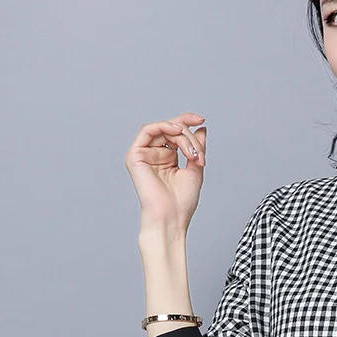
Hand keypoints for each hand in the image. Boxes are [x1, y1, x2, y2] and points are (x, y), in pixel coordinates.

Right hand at [124, 111, 206, 230]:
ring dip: (181, 136)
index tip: (201, 120)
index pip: (176, 133)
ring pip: (163, 129)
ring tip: (191, 152)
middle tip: (198, 151)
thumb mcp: (195, 168)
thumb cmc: (182, 201)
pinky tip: (175, 131)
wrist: (171, 216)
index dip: (188, 122)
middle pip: (171, 129)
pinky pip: (147, 131)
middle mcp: (155, 155)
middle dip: (188, 134)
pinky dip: (163, 127)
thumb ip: (197, 147)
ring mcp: (144, 155)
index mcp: (168, 158)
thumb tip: (201, 128)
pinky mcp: (135, 156)